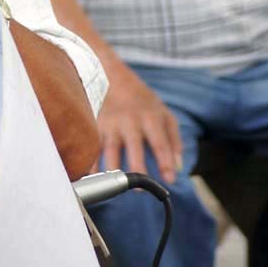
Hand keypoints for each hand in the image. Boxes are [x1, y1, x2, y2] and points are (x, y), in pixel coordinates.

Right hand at [97, 64, 182, 183]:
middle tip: (139, 190)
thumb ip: (174, 140)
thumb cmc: (142, 100)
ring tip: (116, 186)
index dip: (165, 161)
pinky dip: (90, 162)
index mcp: (150, 117)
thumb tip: (177, 168)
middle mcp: (129, 120)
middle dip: (137, 168)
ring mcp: (110, 123)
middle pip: (133, 147)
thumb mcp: (164, 113)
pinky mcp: (95, 125)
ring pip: (109, 149)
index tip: (170, 180)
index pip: (160, 142)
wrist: (111, 76)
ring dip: (112, 168)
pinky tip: (92, 176)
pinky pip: (92, 146)